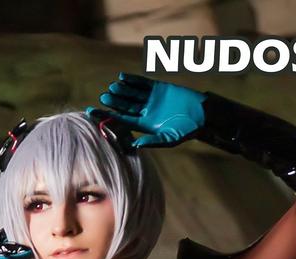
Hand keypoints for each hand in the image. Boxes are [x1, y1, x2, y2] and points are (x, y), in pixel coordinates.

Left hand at [86, 72, 206, 149]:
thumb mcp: (170, 139)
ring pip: (131, 94)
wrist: (201, 114)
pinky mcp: (157, 88)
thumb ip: (153, 141)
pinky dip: (132, 80)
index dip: (109, 117)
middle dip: (114, 102)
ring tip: (112, 87)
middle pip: (125, 106)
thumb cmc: (187, 130)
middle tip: (104, 97)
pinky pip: (142, 83)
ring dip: (122, 90)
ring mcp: (150, 99)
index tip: (95, 113)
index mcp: (145, 125)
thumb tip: (135, 144)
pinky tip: (122, 77)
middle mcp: (145, 112)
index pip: (123, 121)